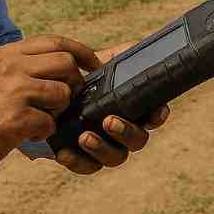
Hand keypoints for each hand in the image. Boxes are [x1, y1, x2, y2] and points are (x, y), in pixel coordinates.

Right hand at [0, 36, 100, 173]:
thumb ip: (28, 66)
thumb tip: (69, 64)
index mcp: (9, 54)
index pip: (56, 41)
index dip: (82, 52)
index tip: (94, 65)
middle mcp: (12, 67)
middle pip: (66, 64)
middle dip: (73, 84)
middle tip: (63, 100)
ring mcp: (13, 91)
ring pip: (63, 93)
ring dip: (58, 111)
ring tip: (38, 118)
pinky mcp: (15, 119)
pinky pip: (50, 123)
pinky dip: (44, 132)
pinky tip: (26, 133)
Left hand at [54, 40, 171, 175]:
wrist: (55, 95)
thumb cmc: (86, 80)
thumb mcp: (102, 65)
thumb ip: (120, 55)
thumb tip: (136, 45)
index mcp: (134, 109)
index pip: (154, 115)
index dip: (158, 116)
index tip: (155, 112)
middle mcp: (125, 131)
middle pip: (138, 140)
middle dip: (126, 132)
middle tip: (108, 121)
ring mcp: (107, 146)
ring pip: (115, 157)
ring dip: (102, 149)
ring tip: (85, 136)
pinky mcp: (84, 157)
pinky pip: (86, 167)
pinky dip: (77, 162)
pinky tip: (64, 152)